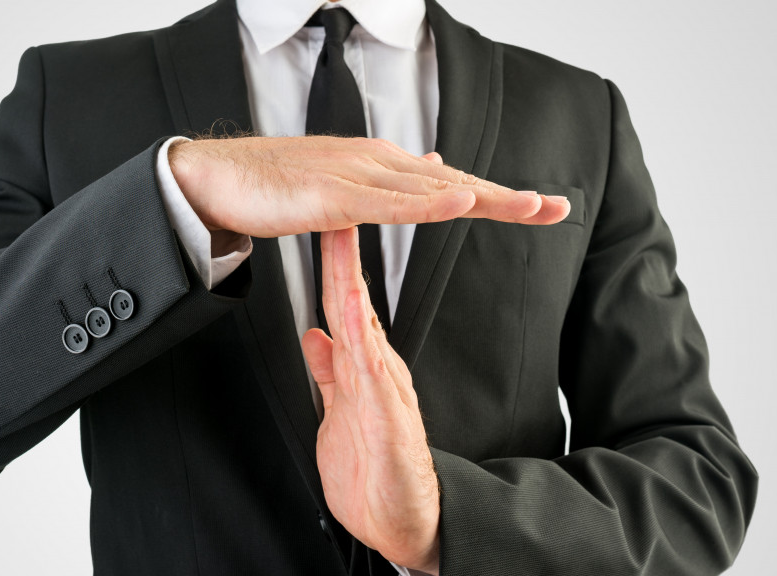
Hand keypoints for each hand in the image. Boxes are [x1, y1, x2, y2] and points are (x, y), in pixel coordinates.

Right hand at [169, 135, 569, 238]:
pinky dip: (427, 203)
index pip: (449, 183)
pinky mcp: (332, 195)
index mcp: (381, 167)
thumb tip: (434, 171)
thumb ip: (387, 185)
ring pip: (431, 189)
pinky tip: (460, 202)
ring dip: (483, 198)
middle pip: (453, 182)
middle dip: (506, 197)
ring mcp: (356, 177)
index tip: (539, 209)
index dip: (494, 196)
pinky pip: (387, 203)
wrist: (219, 179)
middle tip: (556, 210)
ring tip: (530, 206)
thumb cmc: (275, 186)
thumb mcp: (341, 186)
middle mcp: (378, 165)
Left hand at [300, 227, 439, 574]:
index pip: (343, 301)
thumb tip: (314, 334)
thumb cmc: (373, 471)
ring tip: (344, 230)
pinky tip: (353, 310)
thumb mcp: (340, 412)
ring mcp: (383, 389)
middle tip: (345, 193)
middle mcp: (375, 368)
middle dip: (344, 245)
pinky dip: (362, 337)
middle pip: (353, 297)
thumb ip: (329, 372)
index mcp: (362, 366)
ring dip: (351, 276)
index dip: (332, 258)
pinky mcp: (388, 418)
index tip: (324, 215)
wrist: (404, 524)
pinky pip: (371, 371)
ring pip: (363, 322)